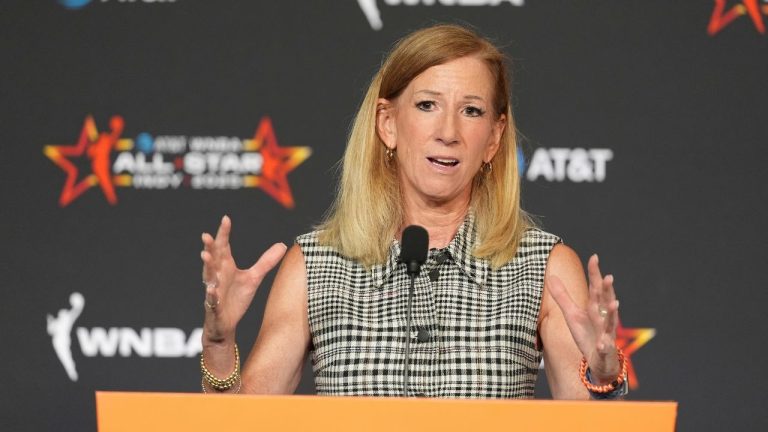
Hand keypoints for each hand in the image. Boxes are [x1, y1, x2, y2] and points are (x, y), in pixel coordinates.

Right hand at [201, 215, 286, 344]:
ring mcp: (213, 290)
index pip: (224, 246)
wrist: (226, 324)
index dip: (224, 233)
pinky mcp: (214, 306)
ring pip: (208, 276)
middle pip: (213, 257)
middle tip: (207, 234)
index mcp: (226, 266)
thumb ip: (266, 262)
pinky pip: (211, 299)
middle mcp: (218, 275)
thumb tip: (283, 245)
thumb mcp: (254, 278)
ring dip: (207, 266)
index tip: (226, 219)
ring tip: (205, 255)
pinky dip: (211, 294)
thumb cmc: (236, 298)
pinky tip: (212, 289)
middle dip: (210, 246)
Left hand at [547, 254, 619, 383]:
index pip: (595, 288)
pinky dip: (604, 344)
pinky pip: (605, 347)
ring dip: (612, 313)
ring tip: (614, 302)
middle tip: (608, 276)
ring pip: (610, 322)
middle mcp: (603, 318)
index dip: (595, 274)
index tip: (594, 257)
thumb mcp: (572, 314)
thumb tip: (550, 277)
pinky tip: (602, 342)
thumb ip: (562, 296)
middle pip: (605, 301)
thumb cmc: (587, 334)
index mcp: (595, 308)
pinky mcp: (604, 349)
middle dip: (607, 290)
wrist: (599, 360)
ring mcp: (606, 333)